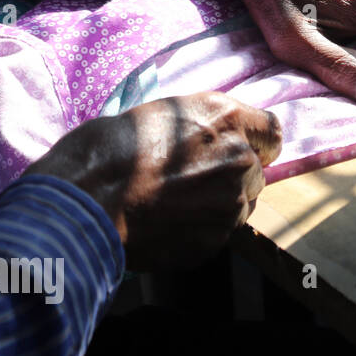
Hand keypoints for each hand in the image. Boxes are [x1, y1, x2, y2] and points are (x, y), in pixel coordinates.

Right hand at [26, 93, 281, 270]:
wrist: (83, 203)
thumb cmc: (106, 150)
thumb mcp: (159, 115)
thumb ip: (202, 128)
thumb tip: (214, 140)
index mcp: (227, 119)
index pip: (272, 131)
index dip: (255, 142)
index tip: (239, 148)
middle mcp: (239, 160)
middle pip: (255, 172)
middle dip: (231, 175)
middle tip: (190, 179)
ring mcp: (231, 204)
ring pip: (239, 204)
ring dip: (217, 204)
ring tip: (173, 203)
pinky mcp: (215, 240)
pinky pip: (217, 233)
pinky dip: (199, 230)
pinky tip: (165, 224)